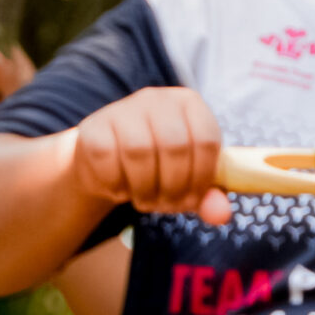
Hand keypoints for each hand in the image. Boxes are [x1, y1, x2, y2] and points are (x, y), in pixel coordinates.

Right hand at [67, 87, 231, 223]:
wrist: (109, 161)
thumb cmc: (159, 167)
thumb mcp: (188, 177)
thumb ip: (208, 195)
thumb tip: (221, 215)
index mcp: (190, 104)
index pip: (206, 140)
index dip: (202, 179)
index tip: (192, 201)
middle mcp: (158, 99)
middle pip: (174, 146)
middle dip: (173, 187)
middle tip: (167, 206)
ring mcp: (123, 109)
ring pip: (139, 151)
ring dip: (144, 188)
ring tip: (145, 201)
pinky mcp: (93, 126)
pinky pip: (106, 157)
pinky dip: (116, 183)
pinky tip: (121, 189)